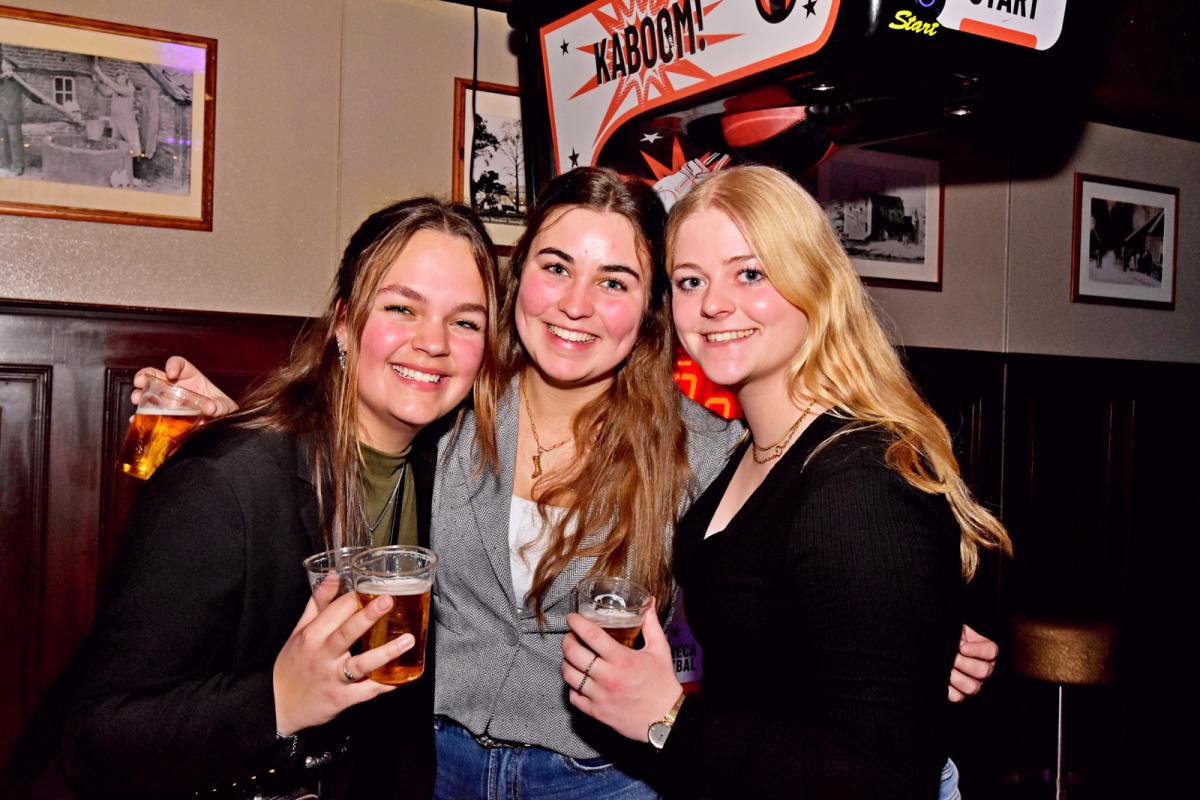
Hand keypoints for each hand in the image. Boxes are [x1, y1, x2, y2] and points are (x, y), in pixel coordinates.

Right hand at [131, 356, 237, 416]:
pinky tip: (136, 419)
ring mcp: (167, 401)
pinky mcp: (163, 417)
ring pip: (148, 393)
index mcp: (191, 378)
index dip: (173, 365)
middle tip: (140, 381)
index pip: (179, 364)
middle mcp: (176, 387)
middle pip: (156, 375)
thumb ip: (220, 406)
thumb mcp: (225, 407)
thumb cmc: (222, 411)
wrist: (219, 428)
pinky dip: (140, 417)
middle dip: (145, 375)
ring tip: (136, 400)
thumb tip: (211, 407)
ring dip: (139, 394)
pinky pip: (148, 414)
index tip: (171, 373)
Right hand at [272, 575, 414, 734]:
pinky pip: (367, 691)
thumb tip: (334, 576)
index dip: (355, 597)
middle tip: (389, 601)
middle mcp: (322, 656)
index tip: (373, 587)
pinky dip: (385, 684)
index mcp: (311, 636)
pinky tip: (403, 676)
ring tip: (408, 640)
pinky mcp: (342, 699)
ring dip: (386, 652)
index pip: (334, 611)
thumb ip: (318, 604)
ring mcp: (333, 678)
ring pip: (361, 664)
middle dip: (368, 616)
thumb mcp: (299, 631)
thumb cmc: (291, 665)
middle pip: (347, 633)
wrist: (278, 706)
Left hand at [562, 597, 681, 741]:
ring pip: (569, 675)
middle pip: (573, 654)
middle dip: (567, 641)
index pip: (591, 635)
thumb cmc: (663, 684)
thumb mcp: (660, 650)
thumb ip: (651, 624)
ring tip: (571, 658)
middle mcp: (608, 676)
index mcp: (622, 659)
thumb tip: (649, 602)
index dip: (577, 623)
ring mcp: (600, 695)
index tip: (572, 618)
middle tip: (570, 637)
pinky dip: (572, 687)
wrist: (665, 719)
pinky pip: (573, 697)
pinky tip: (578, 680)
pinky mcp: (596, 712)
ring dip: (566, 663)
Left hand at [948, 624, 997, 701]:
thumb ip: (959, 631)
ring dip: (956, 678)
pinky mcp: (960, 693)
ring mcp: (974, 682)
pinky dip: (949, 690)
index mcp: (986, 650)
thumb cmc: (950, 635)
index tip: (961, 647)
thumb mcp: (956, 628)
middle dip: (964, 663)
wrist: (937, 647)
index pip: (991, 652)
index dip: (977, 651)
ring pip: (972, 687)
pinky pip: (958, 697)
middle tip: (952, 657)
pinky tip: (942, 679)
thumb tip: (959, 641)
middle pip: (984, 671)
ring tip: (945, 669)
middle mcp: (984, 668)